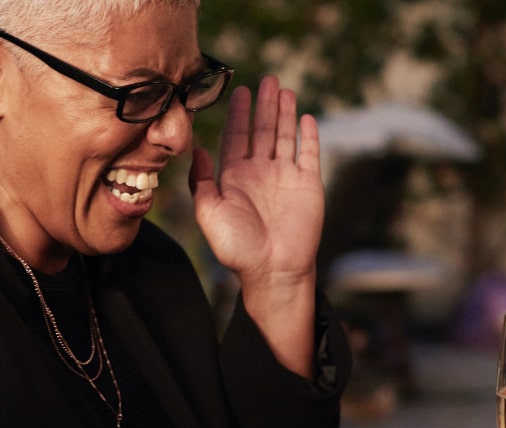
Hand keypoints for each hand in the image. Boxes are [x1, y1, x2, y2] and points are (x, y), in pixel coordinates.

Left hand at [189, 76, 321, 376]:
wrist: (272, 270)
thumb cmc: (236, 248)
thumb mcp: (209, 212)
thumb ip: (202, 181)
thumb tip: (196, 148)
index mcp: (235, 177)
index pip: (237, 137)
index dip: (239, 114)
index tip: (241, 91)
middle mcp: (260, 172)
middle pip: (262, 130)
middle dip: (264, 105)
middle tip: (268, 79)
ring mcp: (285, 177)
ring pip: (284, 136)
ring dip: (285, 113)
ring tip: (285, 89)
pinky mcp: (308, 184)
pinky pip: (309, 154)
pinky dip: (308, 135)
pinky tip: (306, 118)